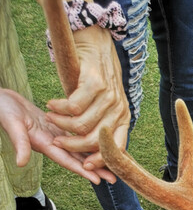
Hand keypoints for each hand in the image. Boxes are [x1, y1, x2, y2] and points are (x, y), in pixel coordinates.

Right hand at [0, 88, 114, 182]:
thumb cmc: (2, 110)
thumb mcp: (11, 125)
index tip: (98, 181)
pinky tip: (101, 142)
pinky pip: (76, 135)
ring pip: (79, 148)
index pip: (67, 161)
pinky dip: (88, 140)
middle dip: (96, 168)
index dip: (83, 171)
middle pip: (78, 158)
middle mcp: (52, 143)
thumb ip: (18, 143)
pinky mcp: (56, 126)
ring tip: (112, 163)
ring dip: (95, 156)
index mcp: (44, 145)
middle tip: (115, 178)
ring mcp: (55, 135)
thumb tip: (21, 163)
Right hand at [46, 26, 128, 169]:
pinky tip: (52, 104)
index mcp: (124, 120)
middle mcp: (119, 110)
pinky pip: (74, 106)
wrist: (96, 41)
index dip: (102, 162)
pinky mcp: (95, 82)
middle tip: (56, 140)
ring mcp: (108, 96)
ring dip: (62, 125)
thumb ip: (99, 126)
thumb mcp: (103, 105)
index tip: (86, 168)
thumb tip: (93, 152)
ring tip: (51, 118)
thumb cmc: (95, 78)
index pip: (117, 150)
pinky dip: (59, 108)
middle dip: (73, 145)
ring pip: (82, 125)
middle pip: (94, 141)